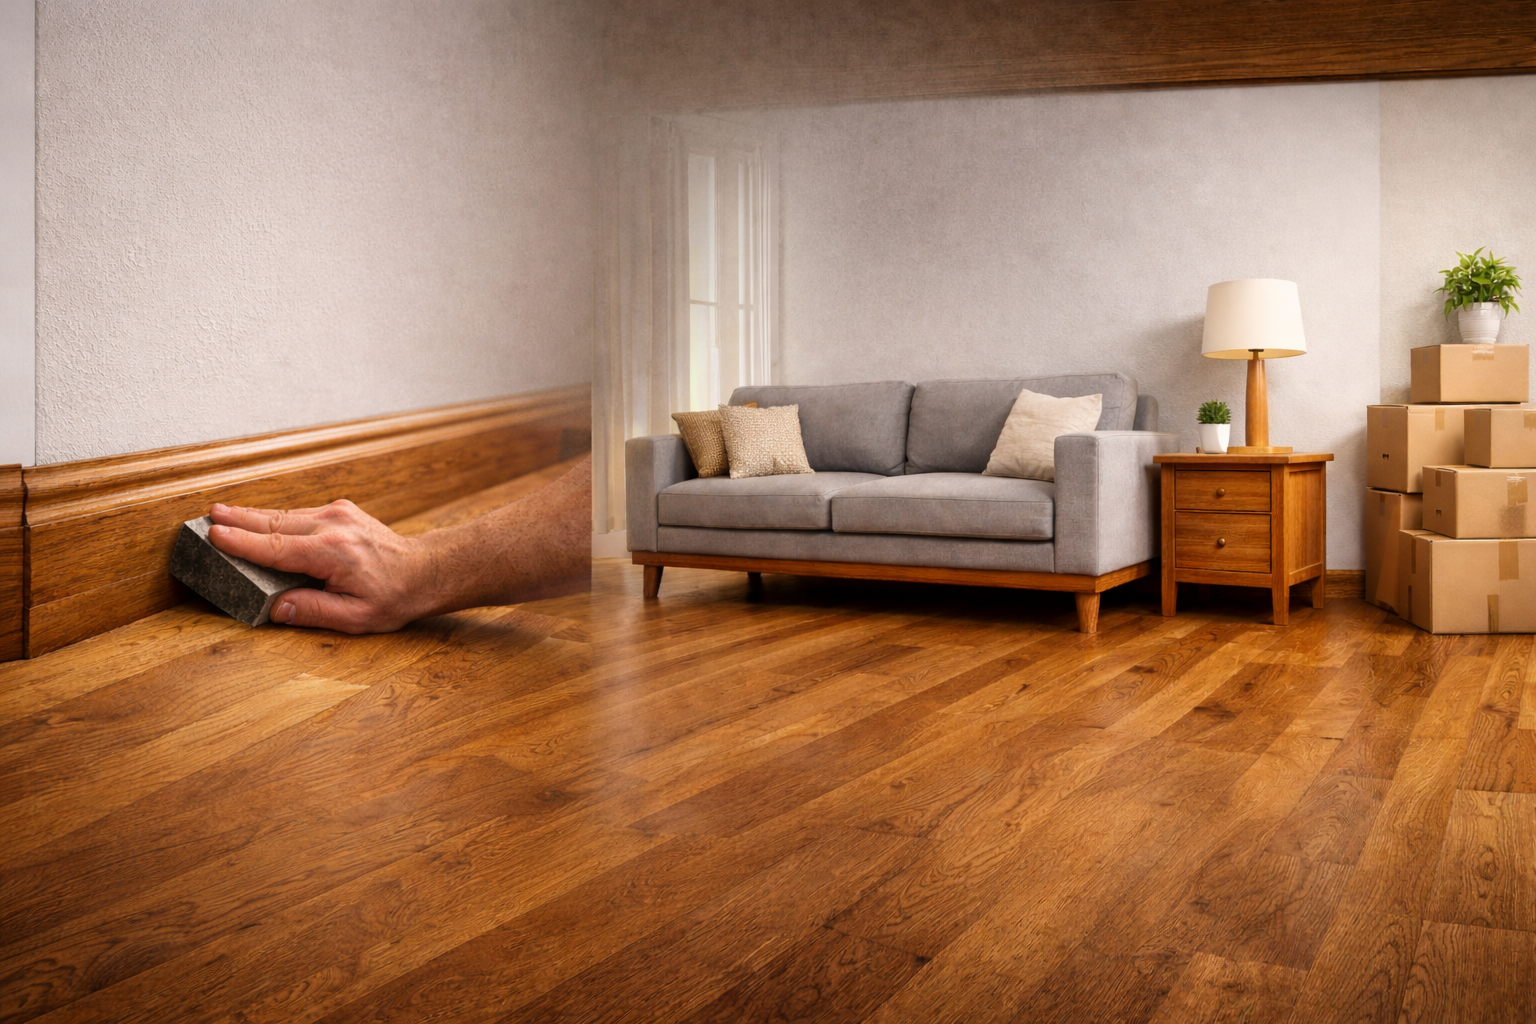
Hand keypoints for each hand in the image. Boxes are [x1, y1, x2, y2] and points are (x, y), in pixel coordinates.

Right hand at [207, 500, 435, 632]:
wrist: (424, 570)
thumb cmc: (393, 596)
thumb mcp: (354, 617)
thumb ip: (312, 612)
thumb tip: (274, 608)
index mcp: (333, 553)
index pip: (276, 547)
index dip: (242, 542)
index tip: (215, 534)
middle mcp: (333, 525)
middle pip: (274, 521)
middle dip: (239, 519)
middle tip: (208, 516)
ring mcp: (338, 513)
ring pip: (285, 513)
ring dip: (254, 515)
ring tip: (222, 513)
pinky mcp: (341, 510)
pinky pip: (299, 513)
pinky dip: (276, 517)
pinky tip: (257, 519)